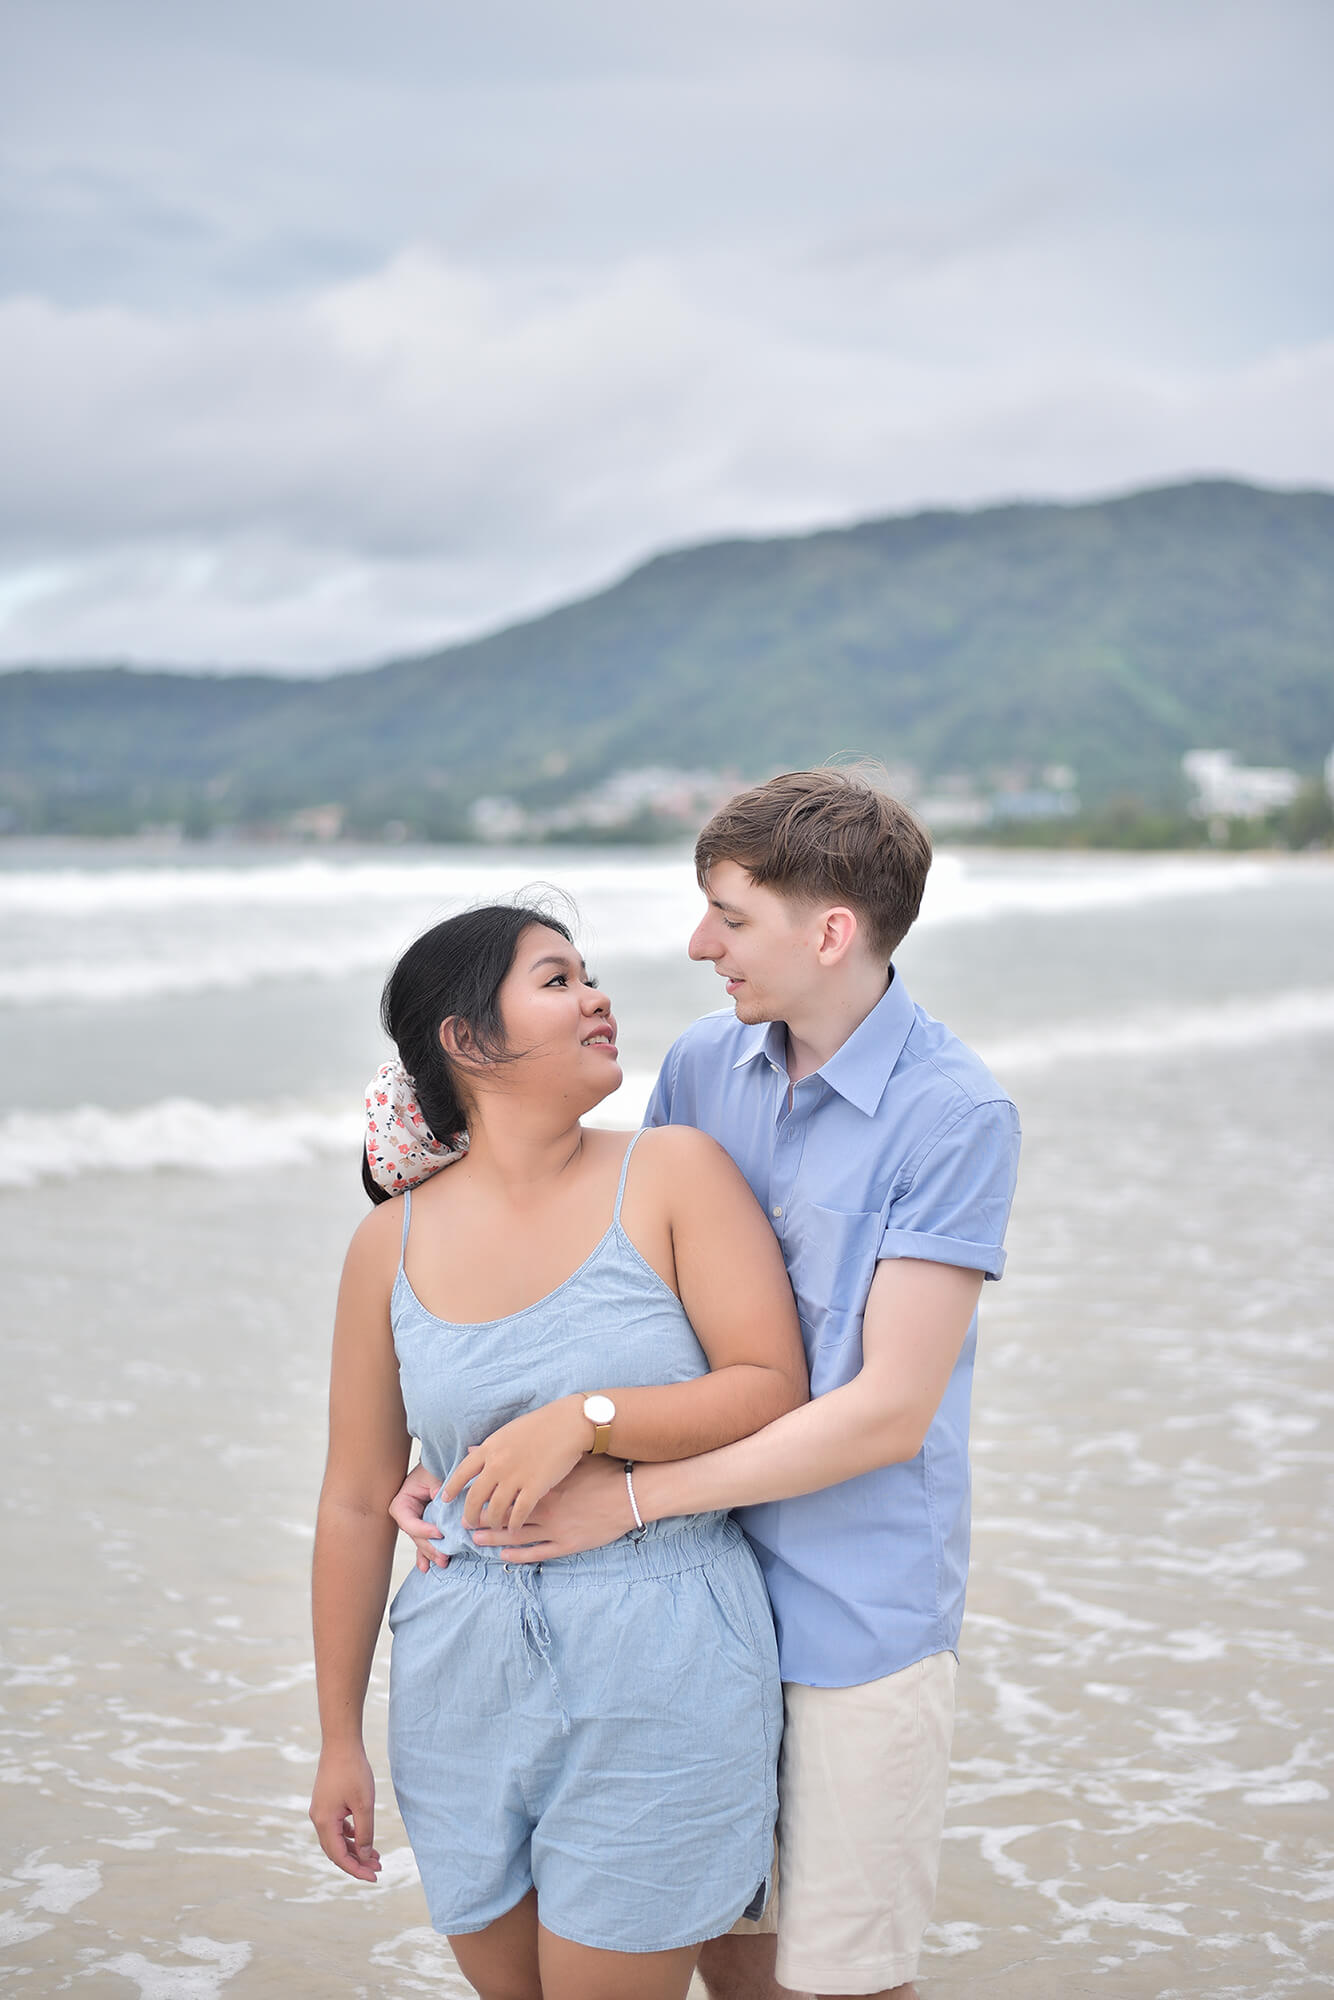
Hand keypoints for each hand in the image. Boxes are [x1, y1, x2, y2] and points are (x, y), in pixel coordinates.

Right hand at [309, 1744, 380, 1882]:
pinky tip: (363, 1837)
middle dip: (357, 1862)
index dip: (357, 1870)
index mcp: (324, 1822)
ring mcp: (320, 1811)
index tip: (375, 1877)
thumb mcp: (364, 1804)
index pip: (340, 1856)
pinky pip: (336, 1827)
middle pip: (336, 1851)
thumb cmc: (353, 1771)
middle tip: (379, 1869)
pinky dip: (350, 1835)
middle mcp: (318, 1819)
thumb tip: (366, 1856)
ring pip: (337, 1839)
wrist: (341, 1743)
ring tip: (376, 1856)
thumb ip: (365, 1832)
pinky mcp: (326, 1803)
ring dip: (355, 1849)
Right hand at [388, 1461, 447, 1573]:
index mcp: (402, 1503)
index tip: (440, 1533)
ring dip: (431, 1553)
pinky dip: (426, 1554)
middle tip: (444, 1557)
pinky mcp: (424, 1526)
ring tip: (443, 1562)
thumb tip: (439, 1497)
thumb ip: (437, 1487)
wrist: (440, 1465)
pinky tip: (426, 1567)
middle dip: (429, 1548)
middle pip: (415, 1536)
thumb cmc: (434, 1468)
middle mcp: (405, 1515)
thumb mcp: (434, 1475)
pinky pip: (424, 1542)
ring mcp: (415, 1522)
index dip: (423, 1530)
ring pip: (421, 1542)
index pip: (408, 1522)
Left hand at [442, 1396, 588, 1534]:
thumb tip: (470, 1451)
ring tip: (493, 1528)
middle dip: (470, 1514)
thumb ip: (489, 1446)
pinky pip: (518, 1513)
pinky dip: (513, 1524)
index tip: (445, 1499)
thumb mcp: (507, 1431)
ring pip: (495, 1509)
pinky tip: (512, 1529)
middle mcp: (498, 1464)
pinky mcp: (535, 1488)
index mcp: (490, 1448)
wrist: (567, 1423)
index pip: (461, 1472)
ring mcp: (516, 1477)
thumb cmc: (540, 1425)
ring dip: (492, 1523)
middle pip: (475, 1497)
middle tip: (469, 1523)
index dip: (451, 1488)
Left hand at [469, 1453, 636, 1561]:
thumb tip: (517, 1446)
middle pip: (503, 1513)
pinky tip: (504, 1554)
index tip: (464, 1497)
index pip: (501, 1488)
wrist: (631, 1492)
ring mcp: (555, 1526)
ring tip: (476, 1539)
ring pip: (516, 1534)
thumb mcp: (567, 1459)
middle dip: (481, 1518)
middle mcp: (544, 1505)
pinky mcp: (567, 1542)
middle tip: (464, 1522)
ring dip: (494, 1537)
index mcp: (541, 1481)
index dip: (479, 1494)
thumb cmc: (599, 1469)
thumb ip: (537, 1454)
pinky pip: (537, 1551)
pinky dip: (518, 1554)